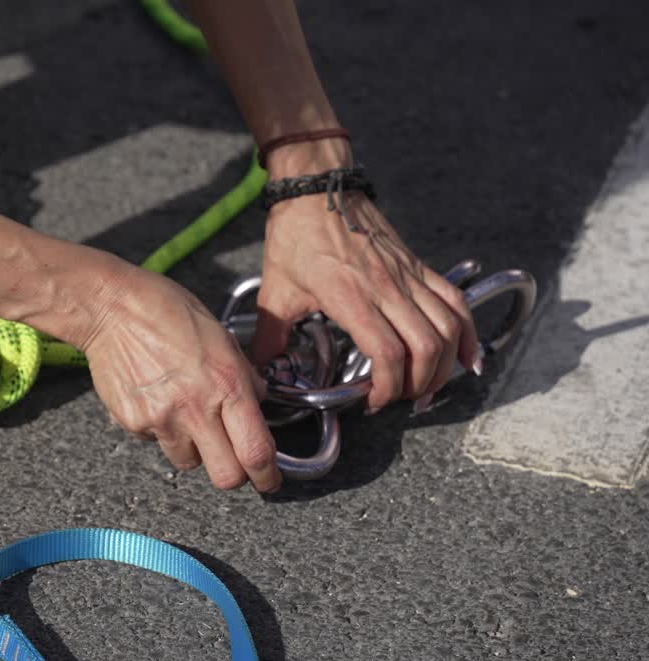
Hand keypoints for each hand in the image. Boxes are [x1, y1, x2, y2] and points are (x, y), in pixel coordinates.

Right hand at [80, 268, 280, 491]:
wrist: (112, 307)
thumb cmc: (167, 310)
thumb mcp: (221, 336)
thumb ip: (243, 376)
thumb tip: (256, 401)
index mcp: (226, 384)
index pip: (256, 450)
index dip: (267, 475)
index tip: (269, 479)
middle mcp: (196, 408)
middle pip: (225, 476)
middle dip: (233, 474)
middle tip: (232, 461)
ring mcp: (161, 419)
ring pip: (188, 462)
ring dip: (193, 449)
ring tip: (184, 413)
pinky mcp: (133, 422)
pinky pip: (155, 442)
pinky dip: (160, 429)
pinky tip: (156, 398)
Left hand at [253, 141, 479, 411]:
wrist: (318, 187)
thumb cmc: (296, 235)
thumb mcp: (275, 290)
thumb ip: (269, 336)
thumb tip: (261, 372)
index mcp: (350, 297)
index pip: (388, 353)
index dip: (388, 387)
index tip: (374, 402)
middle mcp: (387, 288)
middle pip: (427, 347)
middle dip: (419, 384)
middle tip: (401, 398)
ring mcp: (407, 276)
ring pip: (449, 328)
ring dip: (445, 364)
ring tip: (427, 384)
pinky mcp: (419, 266)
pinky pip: (456, 301)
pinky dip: (468, 332)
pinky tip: (467, 356)